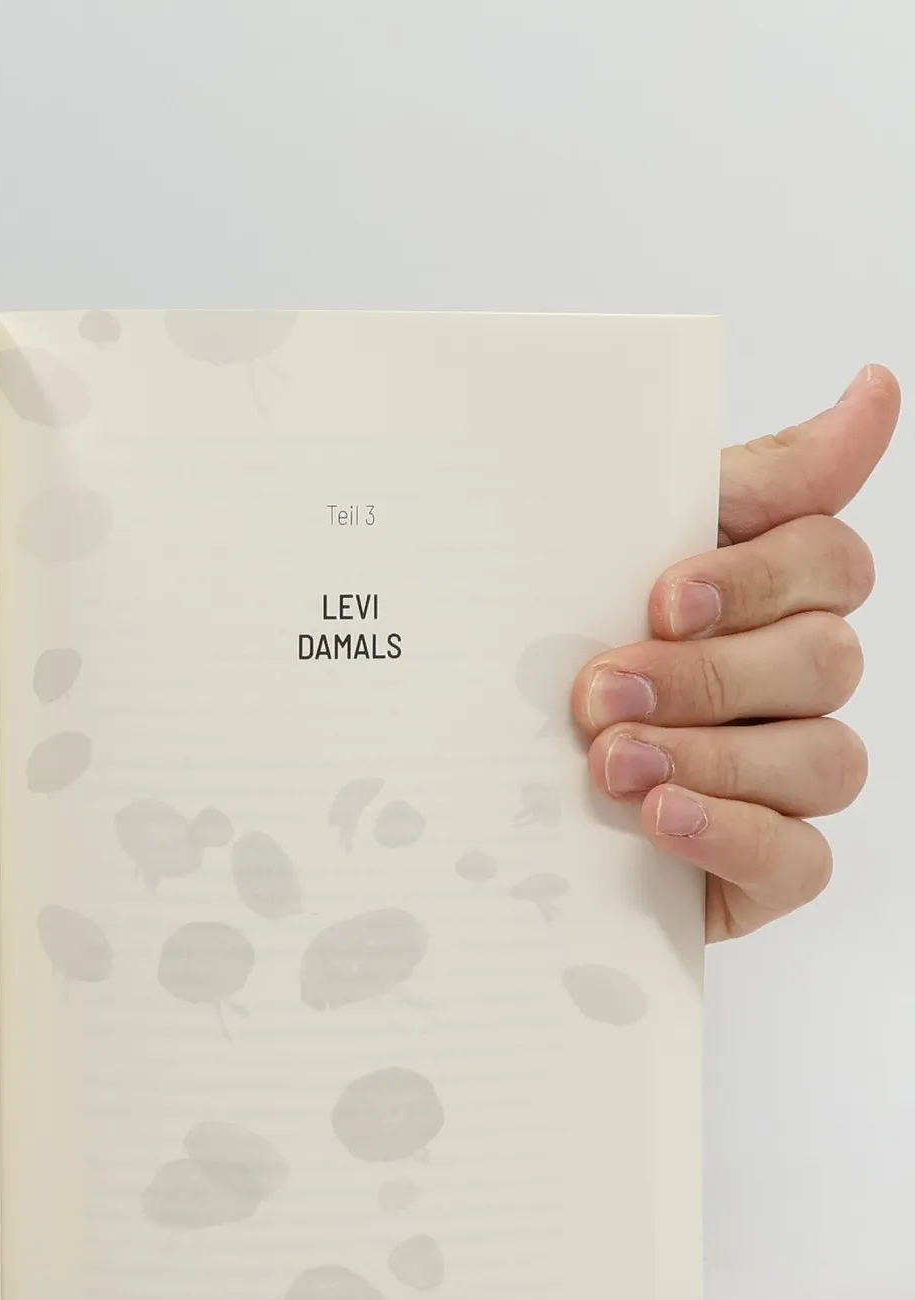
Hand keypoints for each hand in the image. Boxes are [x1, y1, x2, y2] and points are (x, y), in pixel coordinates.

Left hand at [574, 365, 899, 938]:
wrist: (465, 796)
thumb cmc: (546, 656)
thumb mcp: (605, 556)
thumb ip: (740, 481)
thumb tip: (876, 389)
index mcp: (765, 596)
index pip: (827, 559)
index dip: (759, 575)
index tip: (664, 596)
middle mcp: (792, 684)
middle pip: (823, 660)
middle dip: (706, 674)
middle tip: (600, 692)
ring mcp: (786, 779)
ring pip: (820, 758)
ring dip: (712, 754)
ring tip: (608, 764)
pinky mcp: (764, 870)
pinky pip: (801, 859)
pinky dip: (734, 835)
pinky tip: (661, 818)